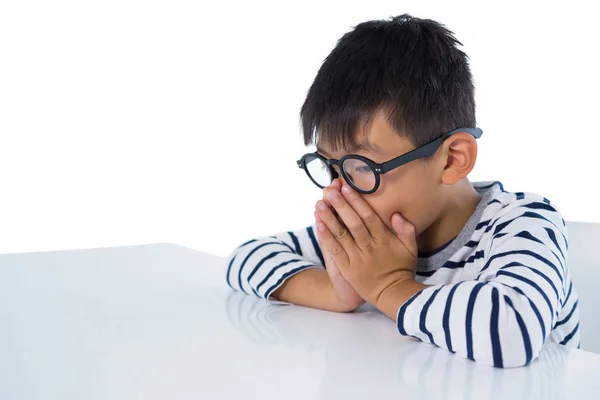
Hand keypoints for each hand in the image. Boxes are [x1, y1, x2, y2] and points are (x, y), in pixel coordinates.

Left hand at [314, 180, 420, 308]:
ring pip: (341, 234)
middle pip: (353, 222)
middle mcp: (369, 247)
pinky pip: (335, 251)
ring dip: (330, 218)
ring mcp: (357, 258)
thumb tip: (395, 214)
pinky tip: (319, 225)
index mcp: (384, 240)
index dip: (357, 202)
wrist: (393, 294)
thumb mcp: (411, 248)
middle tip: (330, 190)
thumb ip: (406, 230)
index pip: (369, 216)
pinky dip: (327, 237)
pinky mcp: (347, 268)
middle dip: (341, 205)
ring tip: (320, 203)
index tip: (347, 188)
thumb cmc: (402, 269)